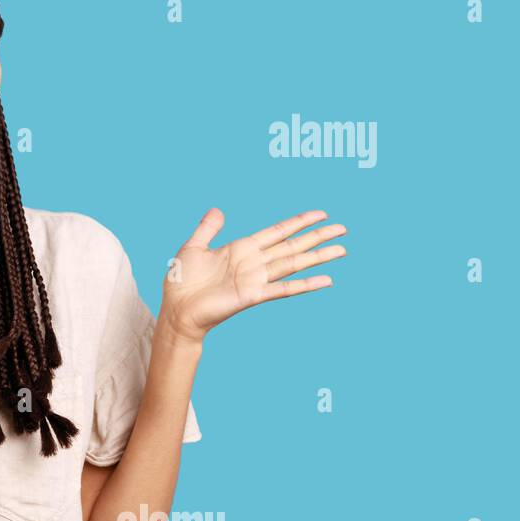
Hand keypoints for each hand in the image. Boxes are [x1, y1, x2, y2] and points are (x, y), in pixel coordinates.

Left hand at [159, 208, 346, 344]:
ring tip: (342, 249)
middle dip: (317, 237)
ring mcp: (256, 279)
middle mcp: (254, 263)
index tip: (320, 213)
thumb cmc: (182, 282)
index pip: (277, 231)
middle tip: (343, 228)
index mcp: (242, 249)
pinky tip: (326, 280)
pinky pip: (284, 289)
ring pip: (294, 264)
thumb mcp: (193, 247)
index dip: (298, 222)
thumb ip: (208, 229)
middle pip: (292, 246)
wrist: (176, 310)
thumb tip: (218, 210)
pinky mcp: (253, 295)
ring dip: (318, 257)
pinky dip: (305, 285)